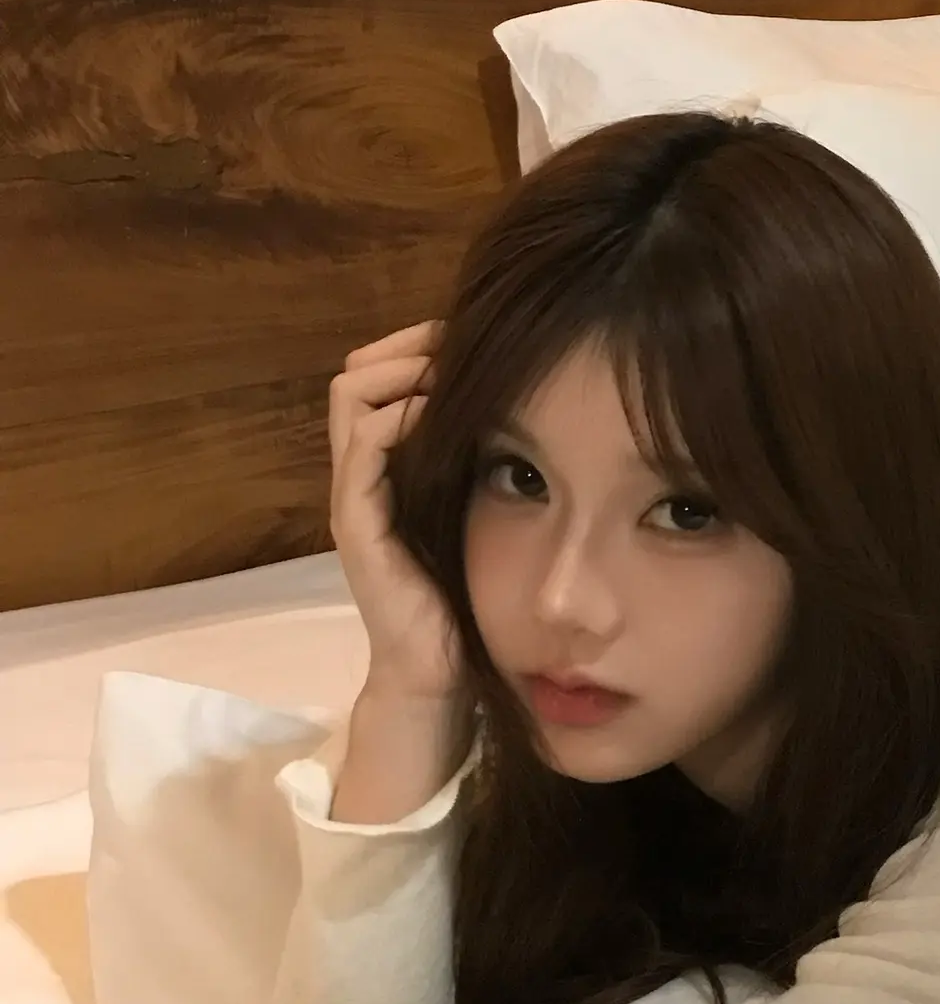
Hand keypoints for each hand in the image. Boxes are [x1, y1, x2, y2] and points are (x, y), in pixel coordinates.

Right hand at [329, 323, 461, 706]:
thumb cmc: (464, 592)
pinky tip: (440, 415)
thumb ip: (476, 462)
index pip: (374, 380)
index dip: (412, 346)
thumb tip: (525, 408)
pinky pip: (363, 451)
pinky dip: (397, 419)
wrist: (438, 669)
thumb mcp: (473, 509)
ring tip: (449, 370)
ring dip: (400, 371)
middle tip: (455, 339)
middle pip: (353, 377)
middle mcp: (360, 476)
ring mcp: (354, 498)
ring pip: (350, 399)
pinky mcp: (358, 525)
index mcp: (385, 469)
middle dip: (403, 346)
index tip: (463, 333)